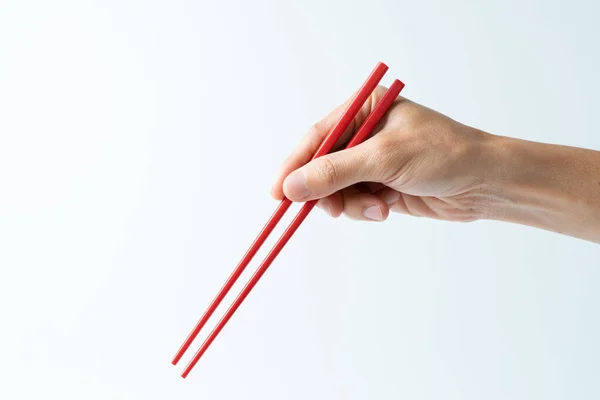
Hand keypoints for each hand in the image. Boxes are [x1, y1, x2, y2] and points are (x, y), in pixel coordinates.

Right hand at [270, 86, 492, 221]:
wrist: (486, 183)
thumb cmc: (444, 155)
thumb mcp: (384, 159)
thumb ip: (334, 172)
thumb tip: (291, 187)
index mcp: (366, 110)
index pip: (317, 136)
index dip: (294, 165)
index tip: (277, 192)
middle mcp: (366, 133)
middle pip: (323, 165)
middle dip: (329, 191)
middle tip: (332, 209)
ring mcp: (374, 161)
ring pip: (338, 189)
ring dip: (352, 204)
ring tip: (378, 207)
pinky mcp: (382, 185)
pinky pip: (356, 201)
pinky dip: (366, 210)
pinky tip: (387, 209)